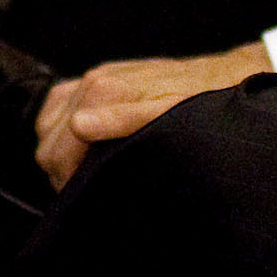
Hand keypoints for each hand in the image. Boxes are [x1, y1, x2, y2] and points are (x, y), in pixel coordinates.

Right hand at [34, 45, 270, 189]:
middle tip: (90, 191)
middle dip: (62, 170)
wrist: (230, 76)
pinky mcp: (101, 77)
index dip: (70, 183)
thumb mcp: (170, 118)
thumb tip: (79, 127)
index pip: (58, 150)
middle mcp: (94, 81)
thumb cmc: (204, 104)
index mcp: (104, 92)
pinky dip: (60, 126)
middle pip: (47, 141)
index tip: (89, 200)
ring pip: (47, 125)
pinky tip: (82, 144)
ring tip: (88, 172)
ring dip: (60, 150)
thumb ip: (123, 120)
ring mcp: (95, 77)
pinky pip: (59, 103)